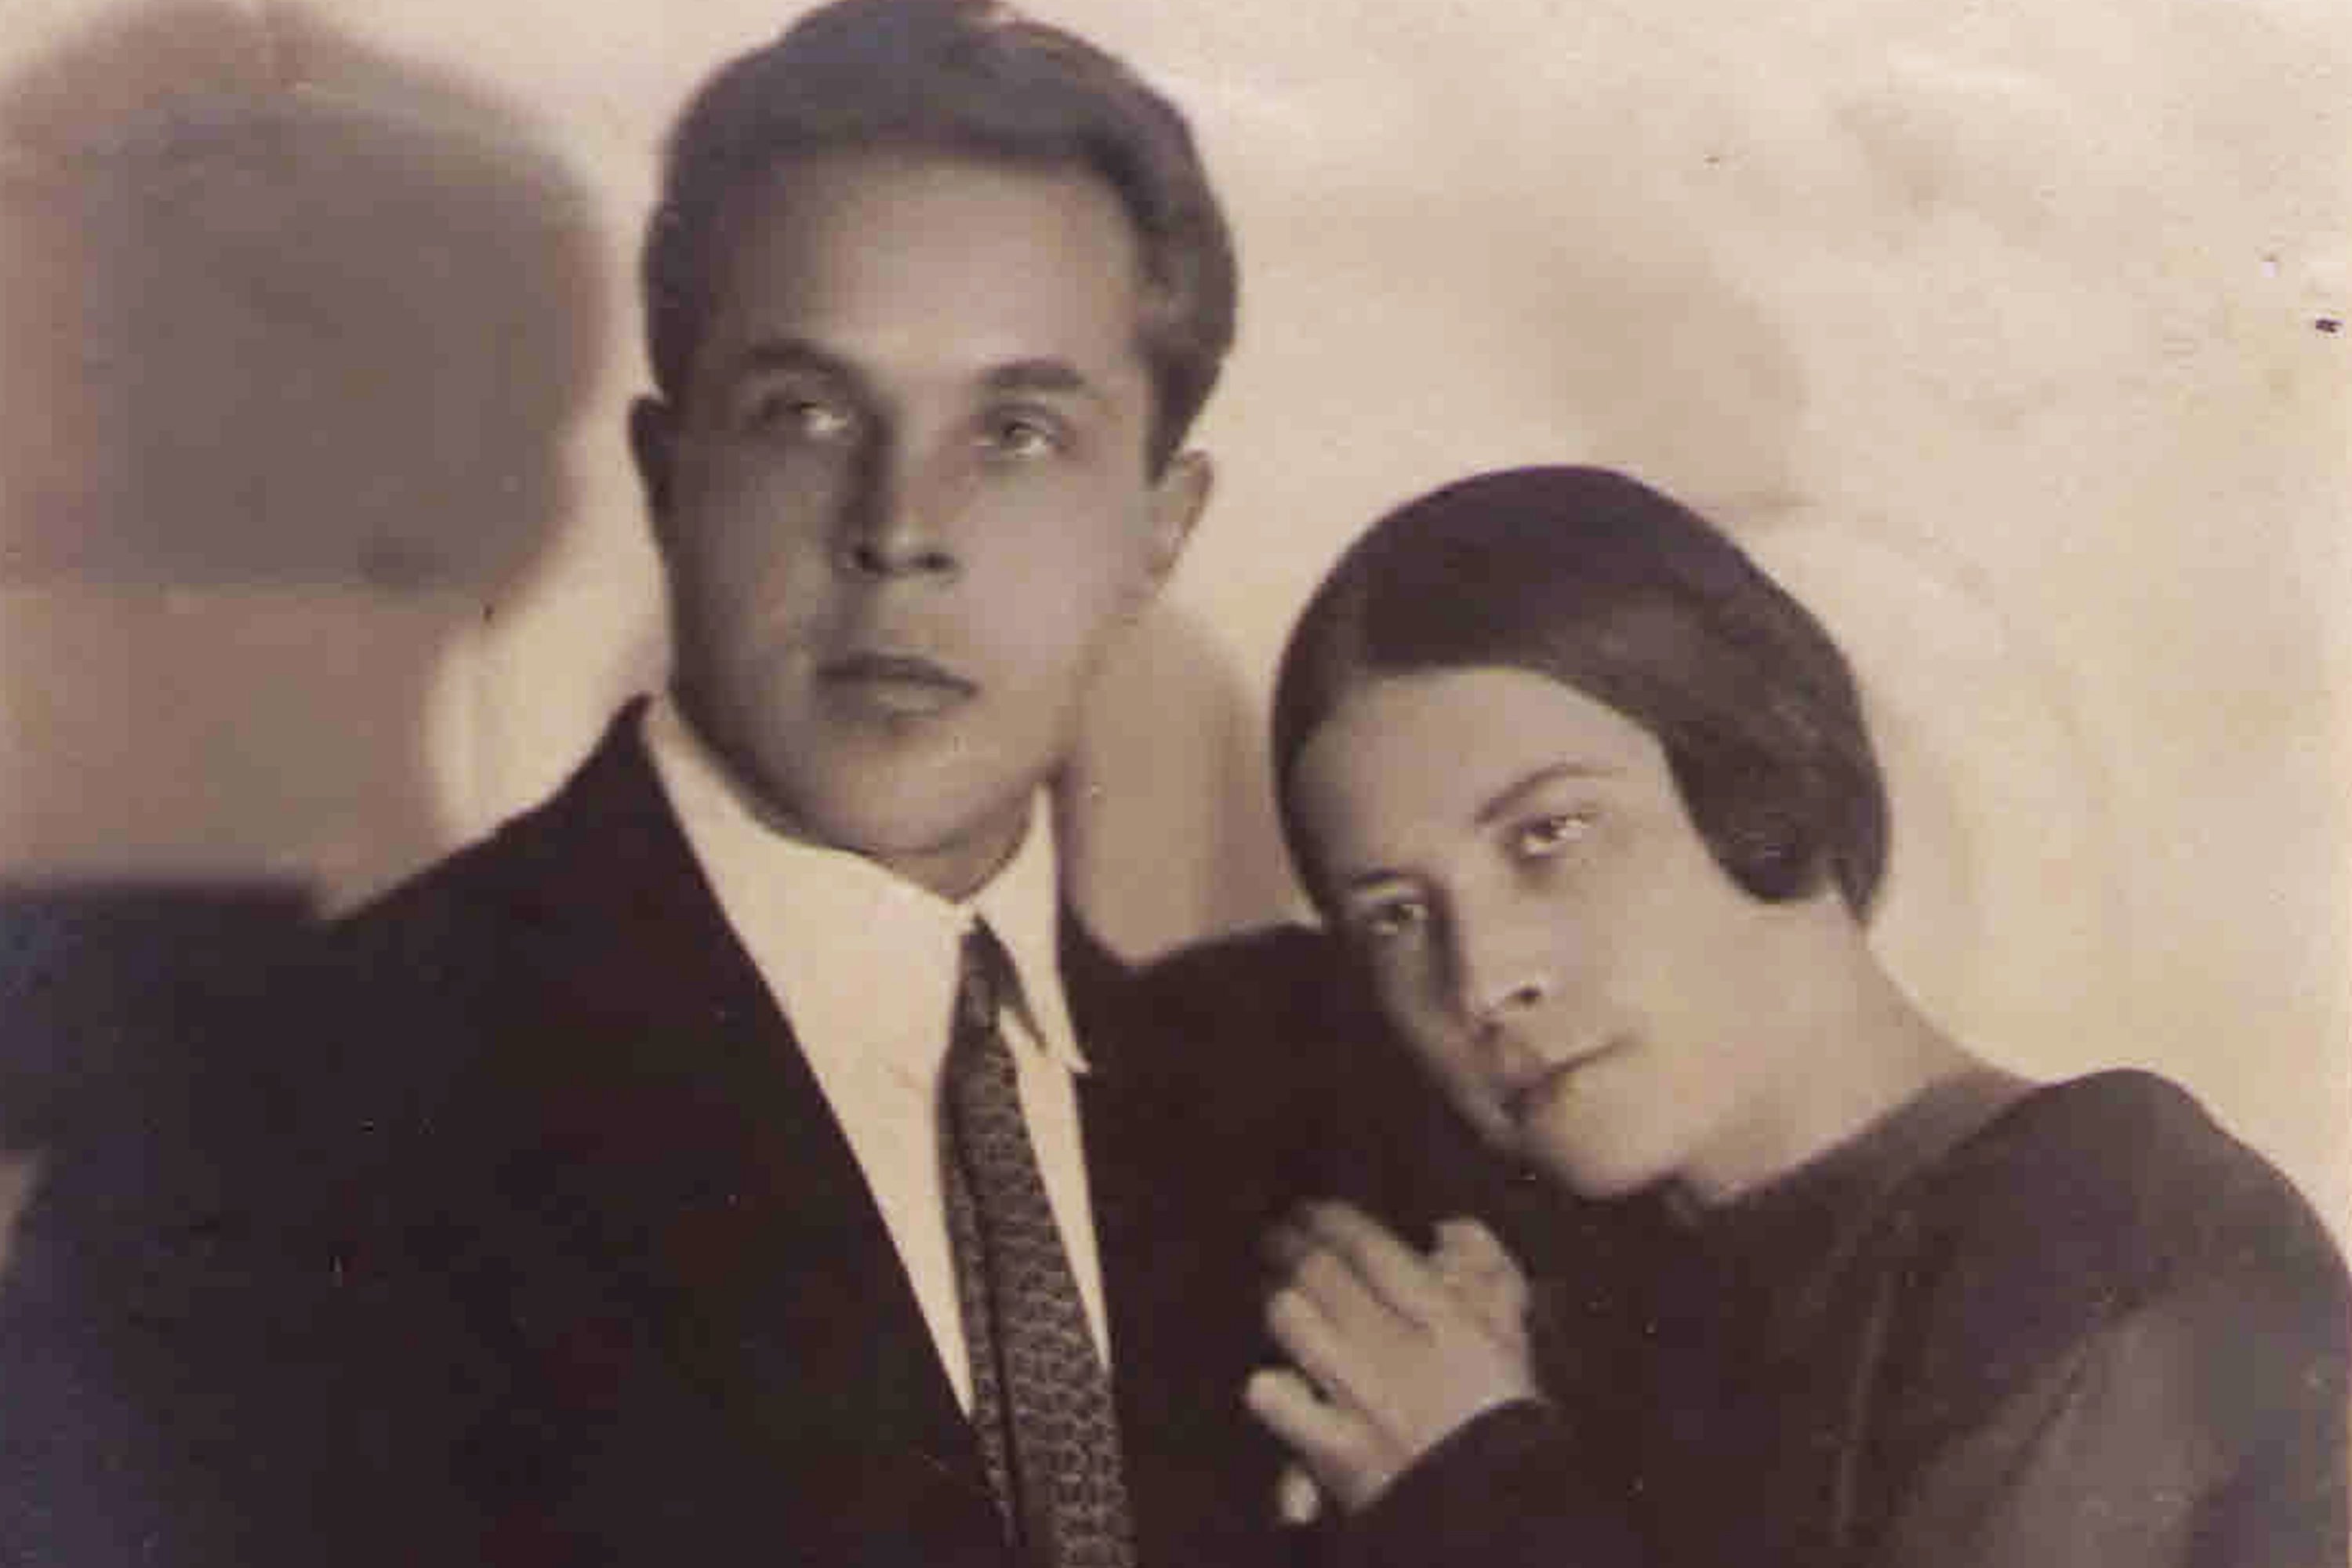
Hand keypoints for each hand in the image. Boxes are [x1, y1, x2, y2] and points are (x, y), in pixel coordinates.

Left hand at [1246, 1203, 1538, 1513]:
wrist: (1497, 1504)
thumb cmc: (1502, 1413)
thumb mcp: (1511, 1335)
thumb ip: (1488, 1273)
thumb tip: (1449, 1228)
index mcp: (1442, 1318)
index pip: (1370, 1249)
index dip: (1331, 1220)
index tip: (1311, 1209)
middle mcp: (1393, 1346)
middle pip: (1320, 1274)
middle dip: (1290, 1244)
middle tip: (1278, 1232)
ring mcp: (1357, 1396)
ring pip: (1293, 1320)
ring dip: (1278, 1298)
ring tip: (1274, 1287)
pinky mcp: (1331, 1447)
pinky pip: (1276, 1398)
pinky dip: (1269, 1383)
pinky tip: (1270, 1373)